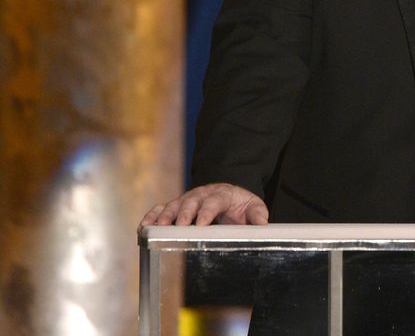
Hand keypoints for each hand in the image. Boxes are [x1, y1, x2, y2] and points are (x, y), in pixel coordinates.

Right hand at [140, 183, 268, 226]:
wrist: (229, 195)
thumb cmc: (240, 205)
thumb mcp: (253, 207)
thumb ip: (258, 214)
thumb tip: (263, 224)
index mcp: (221, 194)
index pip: (213, 201)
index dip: (206, 211)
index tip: (201, 223)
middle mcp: (201, 194)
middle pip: (190, 201)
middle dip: (184, 213)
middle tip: (180, 226)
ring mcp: (187, 199)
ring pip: (173, 205)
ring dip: (165, 216)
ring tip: (158, 228)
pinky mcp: (176, 206)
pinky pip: (161, 208)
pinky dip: (152, 216)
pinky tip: (144, 226)